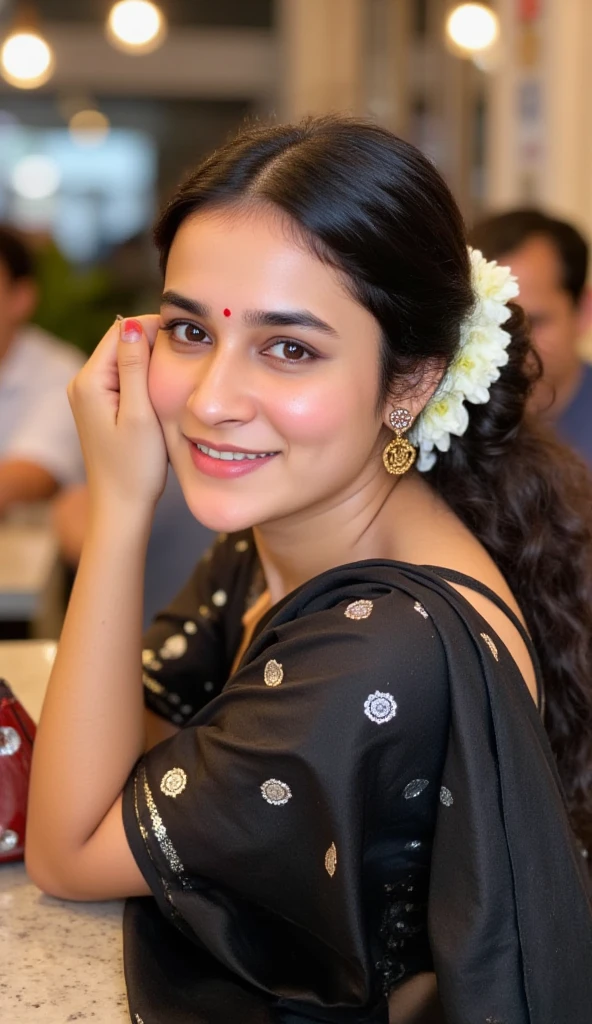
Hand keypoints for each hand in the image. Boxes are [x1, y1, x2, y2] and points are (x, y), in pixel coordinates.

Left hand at [68, 315, 167, 514]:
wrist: (121, 506)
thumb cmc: (134, 467)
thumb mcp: (140, 414)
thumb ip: (135, 367)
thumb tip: (133, 325)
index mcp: (89, 381)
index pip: (121, 331)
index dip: (153, 329)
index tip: (186, 342)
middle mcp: (82, 384)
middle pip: (121, 343)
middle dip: (152, 345)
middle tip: (186, 360)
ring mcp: (89, 396)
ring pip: (124, 360)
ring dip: (150, 363)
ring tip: (177, 376)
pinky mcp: (99, 408)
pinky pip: (123, 379)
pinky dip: (143, 380)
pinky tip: (162, 394)